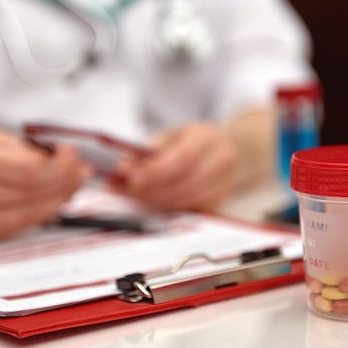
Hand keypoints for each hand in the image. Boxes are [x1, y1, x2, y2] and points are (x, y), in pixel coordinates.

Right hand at [0, 126, 89, 243]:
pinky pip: (16, 227)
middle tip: (82, 172)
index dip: (61, 167)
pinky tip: (51, 202)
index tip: (74, 155)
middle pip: (34, 195)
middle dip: (66, 183)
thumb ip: (22, 150)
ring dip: (59, 200)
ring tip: (72, 186)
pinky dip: (39, 214)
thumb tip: (63, 162)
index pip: (30, 172)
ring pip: (30, 215)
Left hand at [119, 122, 237, 211]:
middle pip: (185, 183)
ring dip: (158, 202)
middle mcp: (221, 160)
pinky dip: (169, 210)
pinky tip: (153, 203)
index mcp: (206, 137)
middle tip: (130, 191)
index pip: (183, 158)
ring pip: (187, 201)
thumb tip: (123, 169)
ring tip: (137, 197)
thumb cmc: (190, 142)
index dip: (157, 172)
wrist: (223, 151)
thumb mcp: (170, 136)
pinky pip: (190, 211)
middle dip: (153, 191)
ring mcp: (224, 184)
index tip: (133, 179)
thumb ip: (148, 151)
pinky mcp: (219, 202)